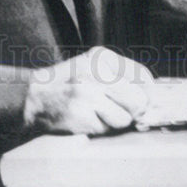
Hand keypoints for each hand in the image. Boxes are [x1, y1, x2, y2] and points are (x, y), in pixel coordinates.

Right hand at [23, 46, 153, 135]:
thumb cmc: (69, 84)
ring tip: (100, 113)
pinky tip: (89, 118)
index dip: (149, 93)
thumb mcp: (94, 67)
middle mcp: (96, 72)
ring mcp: (89, 93)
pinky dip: (101, 128)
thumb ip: (121, 77)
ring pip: (125, 118)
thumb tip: (150, 99)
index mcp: (101, 57)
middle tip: (126, 112)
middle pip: (138, 100)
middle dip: (135, 111)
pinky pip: (107, 129)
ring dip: (116, 121)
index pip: (142, 75)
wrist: (36, 98)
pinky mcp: (82, 114)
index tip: (148, 102)